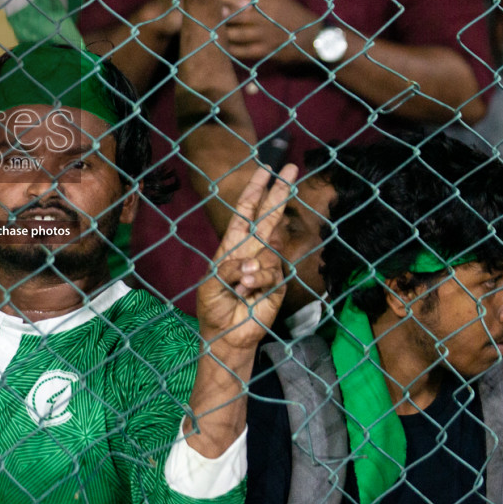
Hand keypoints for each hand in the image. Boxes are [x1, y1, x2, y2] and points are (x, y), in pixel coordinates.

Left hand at [195, 164, 295, 350]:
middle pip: (268, 216)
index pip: (246, 211)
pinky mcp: (277, 283)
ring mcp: (267, 265)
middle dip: (279, 193)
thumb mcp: (210, 282)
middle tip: (291, 170)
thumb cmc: (214, 305)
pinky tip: (248, 290)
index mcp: (233, 244)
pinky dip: (257, 280)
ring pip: (269, 250)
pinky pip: (272, 272)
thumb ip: (228, 267)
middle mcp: (252, 250)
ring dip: (253, 267)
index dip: (255, 190)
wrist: (225, 333)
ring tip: (240, 285)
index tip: (266, 170)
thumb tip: (250, 261)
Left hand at [217, 0, 319, 65]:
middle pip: (233, 16)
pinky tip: (221, 46)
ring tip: (209, 32)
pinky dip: (230, 48)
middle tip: (203, 17)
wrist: (314, 37)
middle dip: (218, 17)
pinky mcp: (265, 50)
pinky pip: (241, 50)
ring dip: (221, 33)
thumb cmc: (293, 15)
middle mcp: (264, 15)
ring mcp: (264, 34)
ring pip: (235, 34)